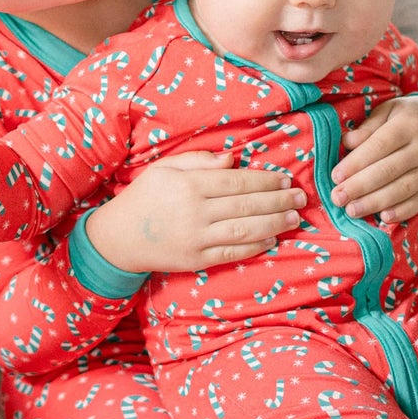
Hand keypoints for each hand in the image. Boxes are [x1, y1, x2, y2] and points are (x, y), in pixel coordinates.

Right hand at [84, 153, 305, 272]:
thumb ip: (198, 160)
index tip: (285, 178)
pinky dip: (254, 247)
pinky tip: (272, 239)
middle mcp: (194, 211)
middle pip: (245, 204)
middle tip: (300, 197)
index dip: (265, 180)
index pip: (236, 181)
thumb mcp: (165, 168)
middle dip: (278, 200)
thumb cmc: (143, 197)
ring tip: (295, 218)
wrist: (117, 238)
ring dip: (274, 224)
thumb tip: (232, 158)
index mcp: (188, 184)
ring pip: (243, 230)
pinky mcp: (195, 260)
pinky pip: (231, 254)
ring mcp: (195, 238)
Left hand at [330, 94, 417, 220]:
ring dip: (375, 202)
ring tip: (352, 210)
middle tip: (337, 198)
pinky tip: (383, 217)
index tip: (335, 176)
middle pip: (389, 170)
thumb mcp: (388, 111)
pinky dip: (401, 211)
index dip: (356, 162)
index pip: (379, 146)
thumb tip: (347, 143)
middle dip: (360, 186)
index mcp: (409, 123)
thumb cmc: (406, 118)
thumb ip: (368, 127)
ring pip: (402, 189)